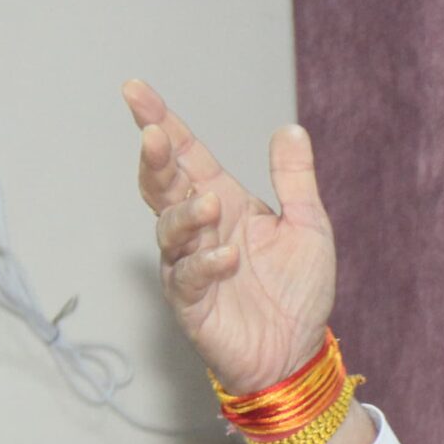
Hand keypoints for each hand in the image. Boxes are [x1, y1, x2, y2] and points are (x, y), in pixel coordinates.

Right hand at [123, 79, 335, 393]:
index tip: (135, 90)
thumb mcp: (308, 227)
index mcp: (225, 204)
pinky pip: (187, 278)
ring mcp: (189, 265)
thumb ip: (295, 180)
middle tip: (154, 134)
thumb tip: (290, 129)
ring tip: (209, 204)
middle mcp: (200, 230)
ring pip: (170, 230)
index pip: (186, 156)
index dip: (161, 122)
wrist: (298, 353)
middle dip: (155, 159)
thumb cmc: (298, 293)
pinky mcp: (191, 304)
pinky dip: (204, 264)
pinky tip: (225, 257)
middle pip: (164, 186)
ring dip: (185, 213)